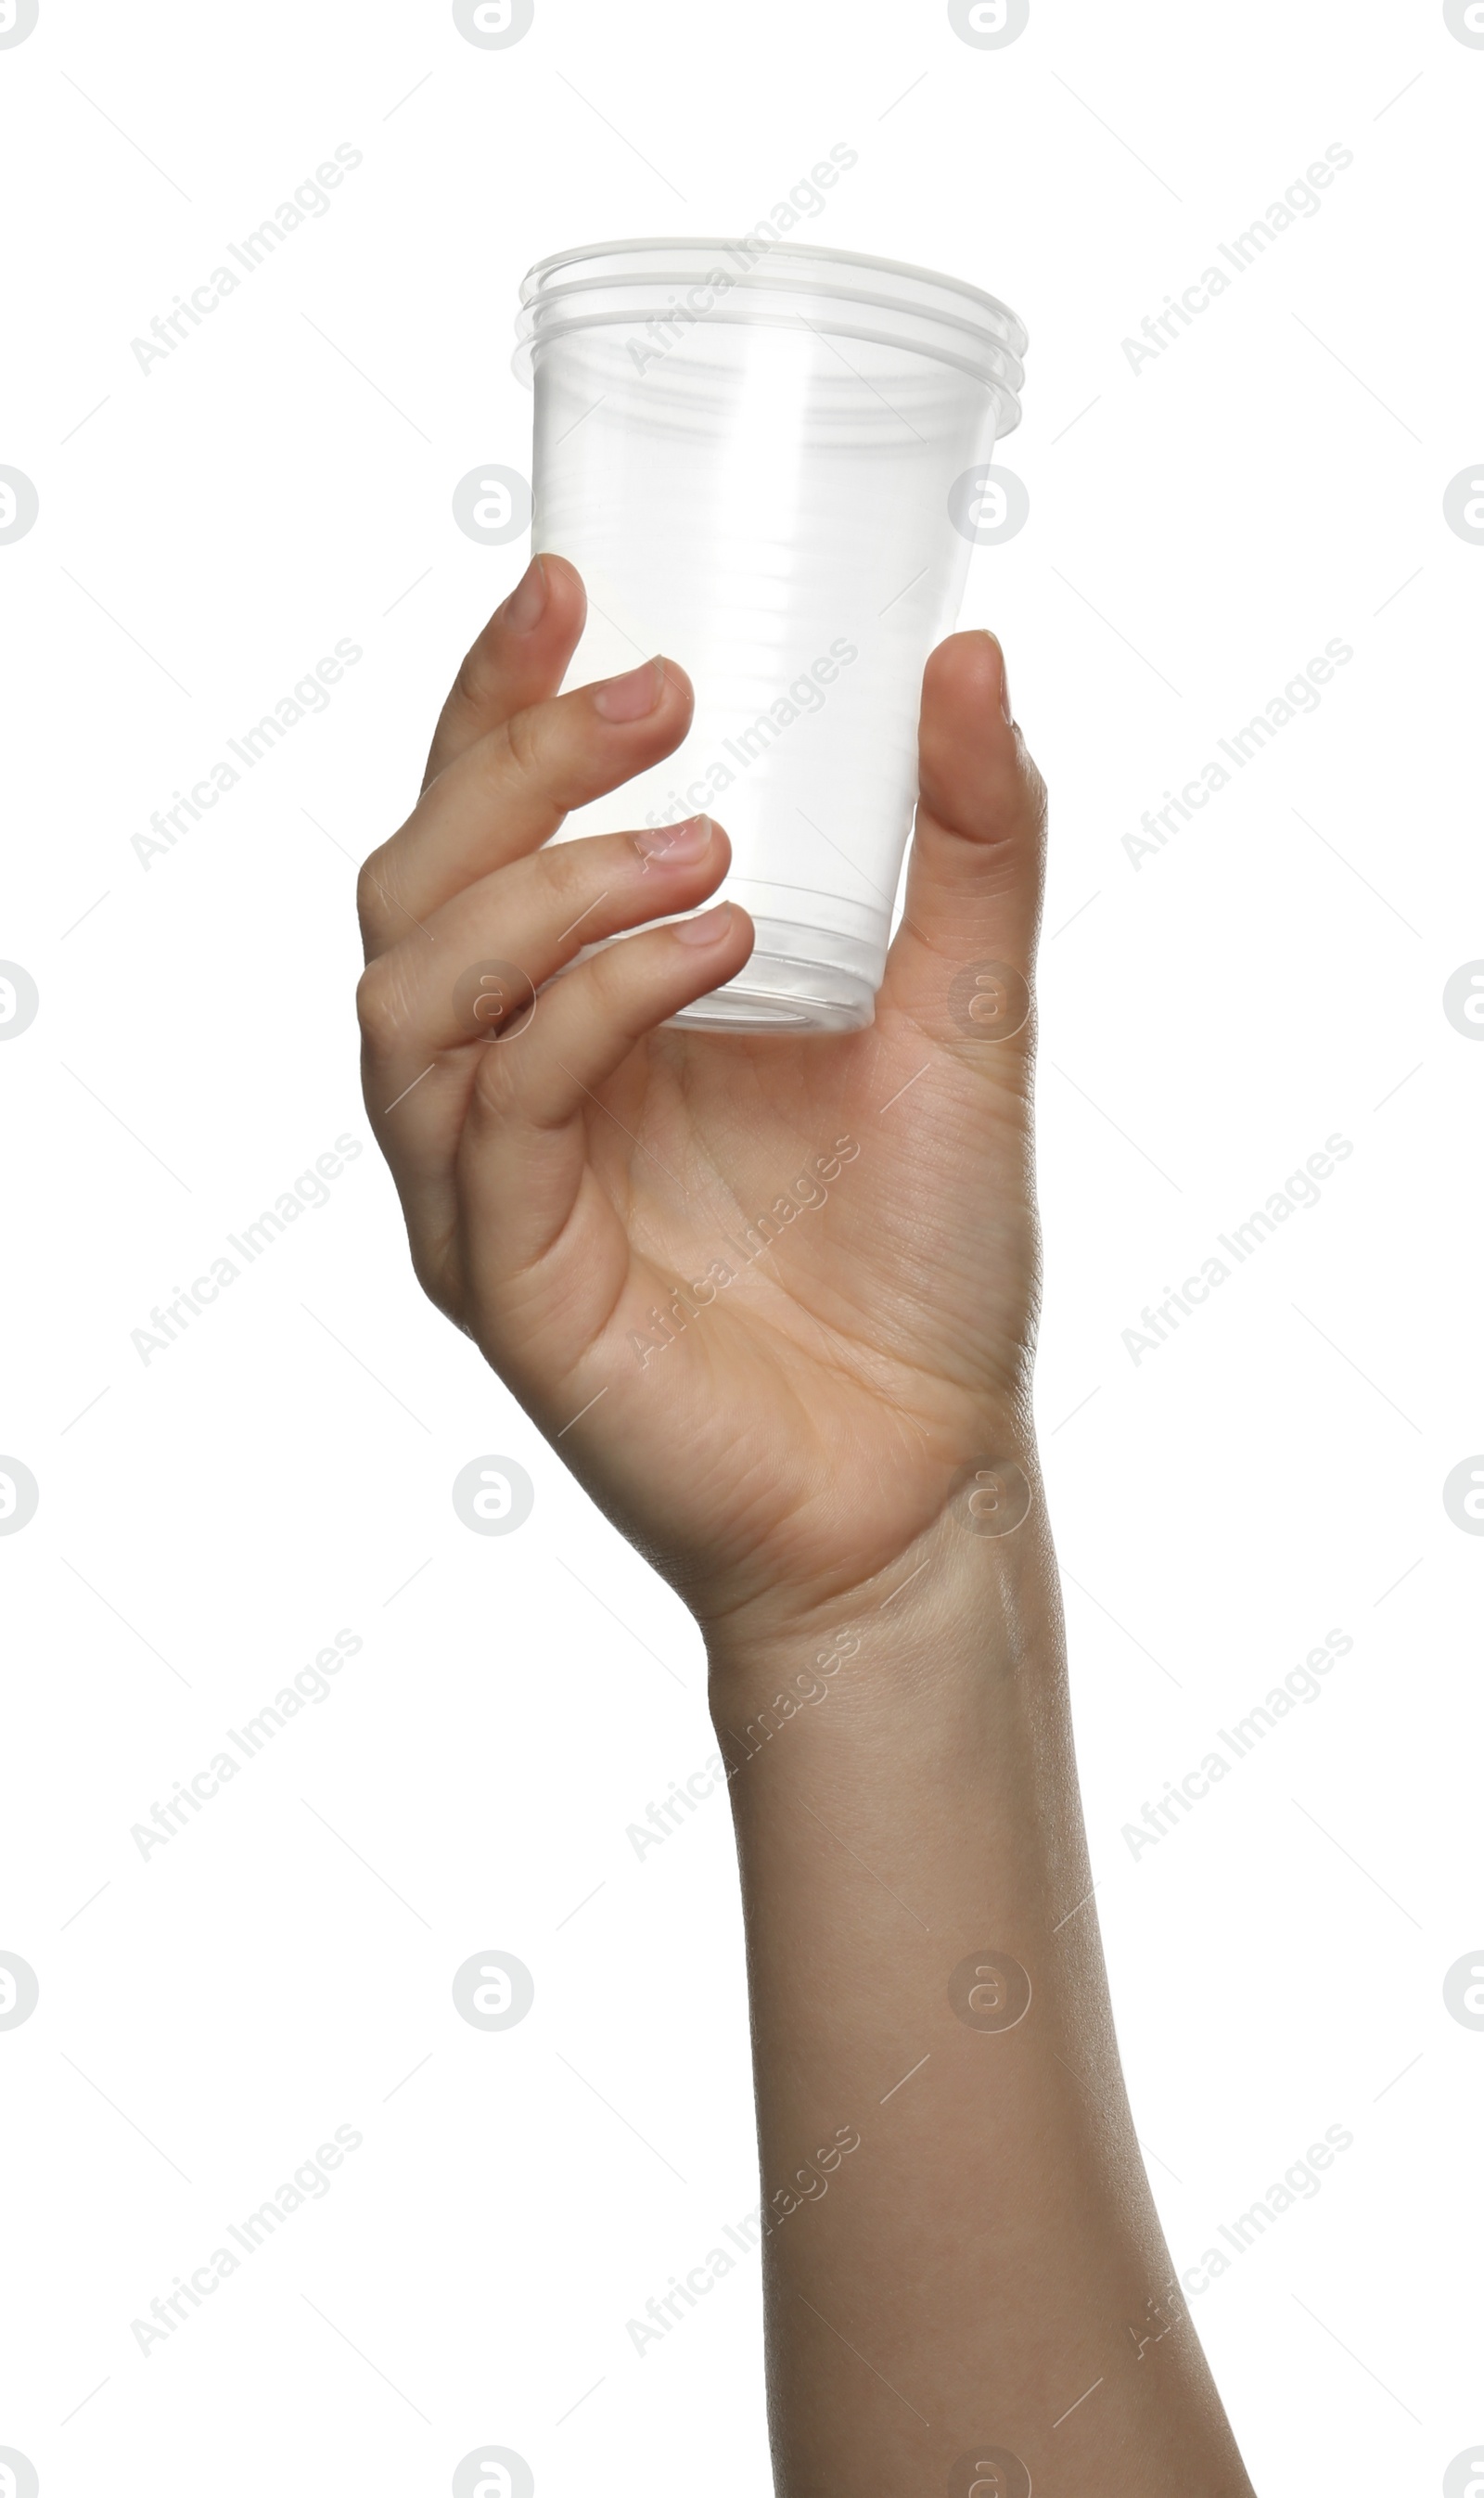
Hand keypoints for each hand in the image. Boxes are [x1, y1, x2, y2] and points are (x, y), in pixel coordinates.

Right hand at [356, 555, 1047, 1645]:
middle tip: (656, 695)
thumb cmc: (929, 1259)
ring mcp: (493, 1187)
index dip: (496, 701)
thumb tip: (972, 657)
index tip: (573, 584)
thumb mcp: (969, 1016)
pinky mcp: (510, 1278)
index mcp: (583, 1012)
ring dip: (543, 890)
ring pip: (413, 994)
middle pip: (412, 887)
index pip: (484, 828)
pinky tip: (714, 953)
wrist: (932, 1473)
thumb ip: (974, 849)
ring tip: (704, 845)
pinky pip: (497, 1116)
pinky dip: (591, 1010)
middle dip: (510, 766)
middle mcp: (511, 1088)